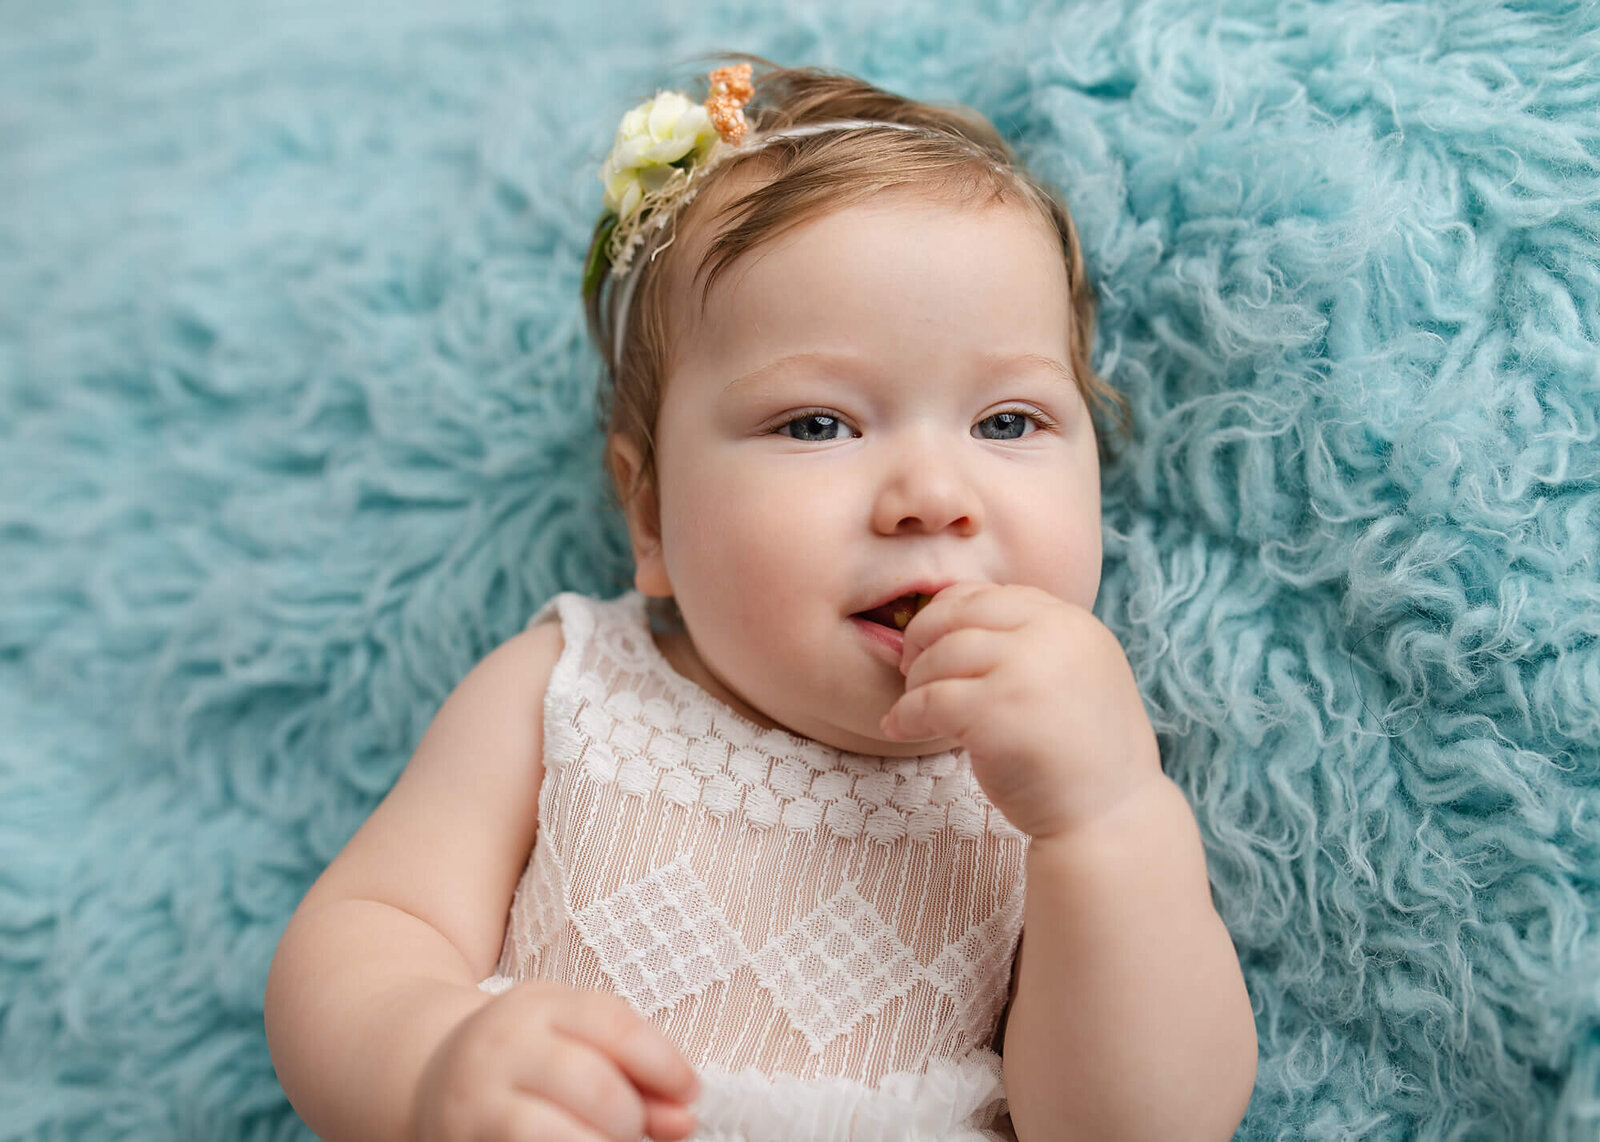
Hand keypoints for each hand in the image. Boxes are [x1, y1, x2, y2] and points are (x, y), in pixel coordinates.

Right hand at [412, 980, 698, 1141]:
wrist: (428, 1074)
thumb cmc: (526, 1061)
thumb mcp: (573, 1040)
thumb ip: (635, 1071)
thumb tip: (683, 1118)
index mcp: (538, 1006)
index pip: (613, 1026)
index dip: (663, 1063)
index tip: (689, 1093)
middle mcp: (501, 1049)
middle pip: (593, 1086)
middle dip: (630, 1119)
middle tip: (634, 1130)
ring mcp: (476, 1104)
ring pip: (554, 1135)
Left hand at [880, 582, 1162, 839]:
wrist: (1112, 816)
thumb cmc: (1084, 753)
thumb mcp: (1075, 674)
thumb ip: (1032, 643)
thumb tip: (952, 618)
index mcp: (1071, 622)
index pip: (990, 595)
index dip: (948, 615)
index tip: (932, 643)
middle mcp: (1051, 635)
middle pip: (958, 615)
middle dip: (922, 638)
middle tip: (910, 669)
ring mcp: (1024, 671)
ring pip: (939, 657)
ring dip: (915, 684)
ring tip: (913, 708)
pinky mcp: (995, 712)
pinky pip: (929, 700)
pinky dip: (906, 714)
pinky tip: (900, 728)